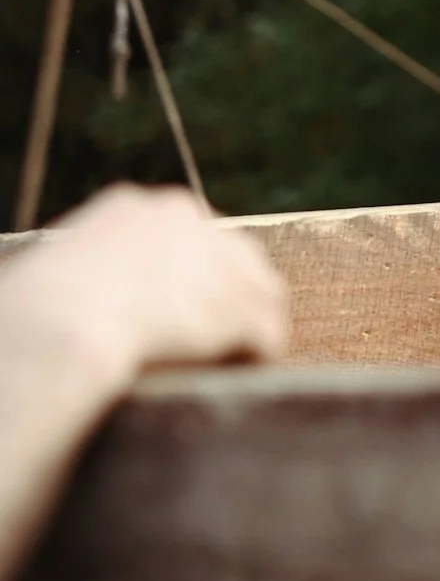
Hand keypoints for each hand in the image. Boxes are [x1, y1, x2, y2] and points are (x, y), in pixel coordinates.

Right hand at [2, 186, 288, 384]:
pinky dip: (255, 356)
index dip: (185, 271)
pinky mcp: (243, 306)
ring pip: (260, 293)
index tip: (173, 301)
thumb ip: (86, 268)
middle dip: (227, 293)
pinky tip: (240, 372)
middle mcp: (193, 222)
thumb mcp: (58, 268)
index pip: (186, 233)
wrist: (61, 323)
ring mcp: (225, 261)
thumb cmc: (34, 307)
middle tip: (209, 332)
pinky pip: (265, 334)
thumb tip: (76, 289)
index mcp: (141, 208)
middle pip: (234, 256)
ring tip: (231, 357)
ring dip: (248, 325)